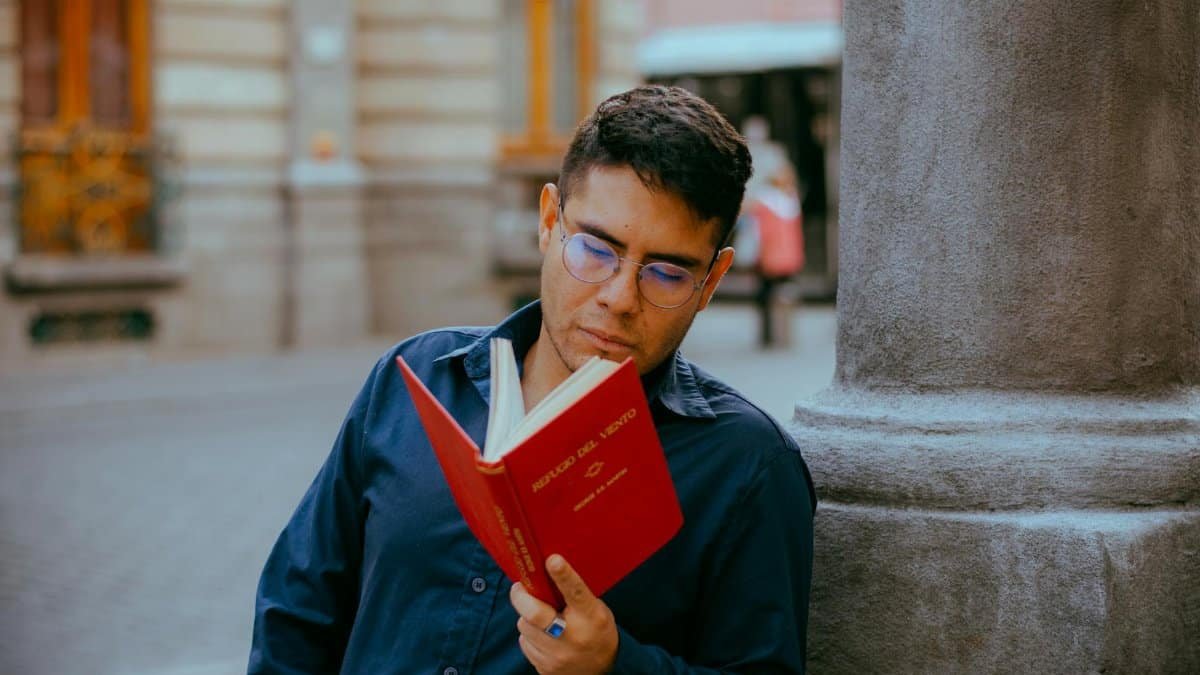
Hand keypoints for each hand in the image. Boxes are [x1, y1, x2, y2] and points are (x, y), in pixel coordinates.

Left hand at [509, 554, 618, 673]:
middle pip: (535, 614)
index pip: (575, 593)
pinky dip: (529, 635)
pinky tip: (541, 635)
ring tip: (537, 615)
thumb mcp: (595, 609)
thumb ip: (574, 595)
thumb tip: (546, 572)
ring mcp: (558, 655)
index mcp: (591, 617)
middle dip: (521, 597)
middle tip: (519, 588)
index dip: (563, 575)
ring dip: (526, 617)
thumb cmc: (596, 632)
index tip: (553, 560)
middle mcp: (574, 636)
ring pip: (525, 626)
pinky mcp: (545, 667)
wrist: (600, 670)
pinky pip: (525, 643)